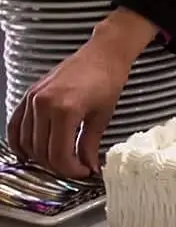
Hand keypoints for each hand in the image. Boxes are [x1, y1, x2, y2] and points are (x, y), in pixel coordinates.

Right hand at [7, 9, 156, 177]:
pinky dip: (19, 141)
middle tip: (74, 169)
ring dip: (40, 157)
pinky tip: (28, 152)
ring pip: (27, 141)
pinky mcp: (29, 95)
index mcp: (65, 110)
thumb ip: (90, 145)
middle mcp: (43, 105)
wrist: (102, 54)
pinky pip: (16, 125)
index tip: (84, 171)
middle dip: (57, 166)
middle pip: (41, 150)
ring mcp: (33, 99)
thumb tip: (88, 167)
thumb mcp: (102, 117)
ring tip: (58, 161)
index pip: (58, 154)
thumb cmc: (107, 80)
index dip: (70, 169)